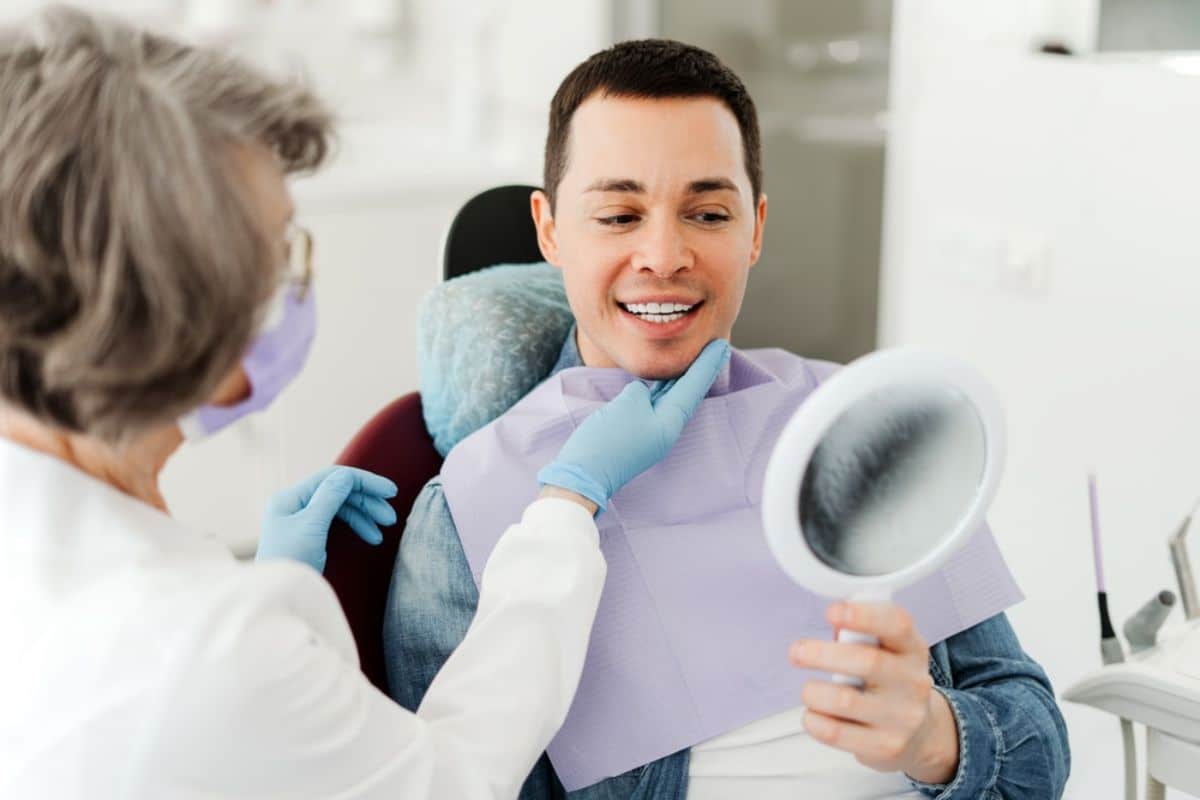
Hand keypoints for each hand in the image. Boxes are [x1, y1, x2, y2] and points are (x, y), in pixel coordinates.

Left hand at [256, 466, 398, 572]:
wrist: (278, 599)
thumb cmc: (291, 562)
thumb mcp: (312, 526)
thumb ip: (330, 496)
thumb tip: (347, 476)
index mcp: (291, 497)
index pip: (333, 477)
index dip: (364, 482)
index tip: (391, 493)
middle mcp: (295, 504)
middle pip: (339, 492)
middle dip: (367, 503)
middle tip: (390, 519)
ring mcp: (301, 520)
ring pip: (340, 508)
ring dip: (364, 516)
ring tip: (381, 534)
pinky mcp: (308, 536)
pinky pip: (336, 522)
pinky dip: (355, 526)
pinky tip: (370, 537)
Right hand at [537, 339, 729, 510]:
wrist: (583, 475)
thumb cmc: (607, 440)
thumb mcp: (628, 404)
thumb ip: (640, 391)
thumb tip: (642, 393)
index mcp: (670, 423)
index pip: (693, 387)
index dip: (707, 364)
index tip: (722, 344)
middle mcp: (665, 429)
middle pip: (686, 393)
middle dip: (699, 369)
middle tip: (715, 346)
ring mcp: (650, 433)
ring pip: (670, 399)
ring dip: (680, 378)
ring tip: (692, 357)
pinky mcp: (634, 433)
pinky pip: (653, 405)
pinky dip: (661, 389)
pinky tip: (662, 379)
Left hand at [789, 602, 959, 784]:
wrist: (919, 734)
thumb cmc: (889, 683)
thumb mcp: (886, 651)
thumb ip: (860, 634)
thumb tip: (834, 622)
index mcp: (911, 649)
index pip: (896, 623)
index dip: (863, 614)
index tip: (832, 611)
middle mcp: (913, 682)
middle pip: (867, 661)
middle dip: (822, 654)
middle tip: (797, 652)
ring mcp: (902, 717)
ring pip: (844, 700)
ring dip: (813, 692)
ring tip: (810, 691)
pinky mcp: (885, 746)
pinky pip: (835, 732)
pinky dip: (813, 720)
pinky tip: (814, 714)